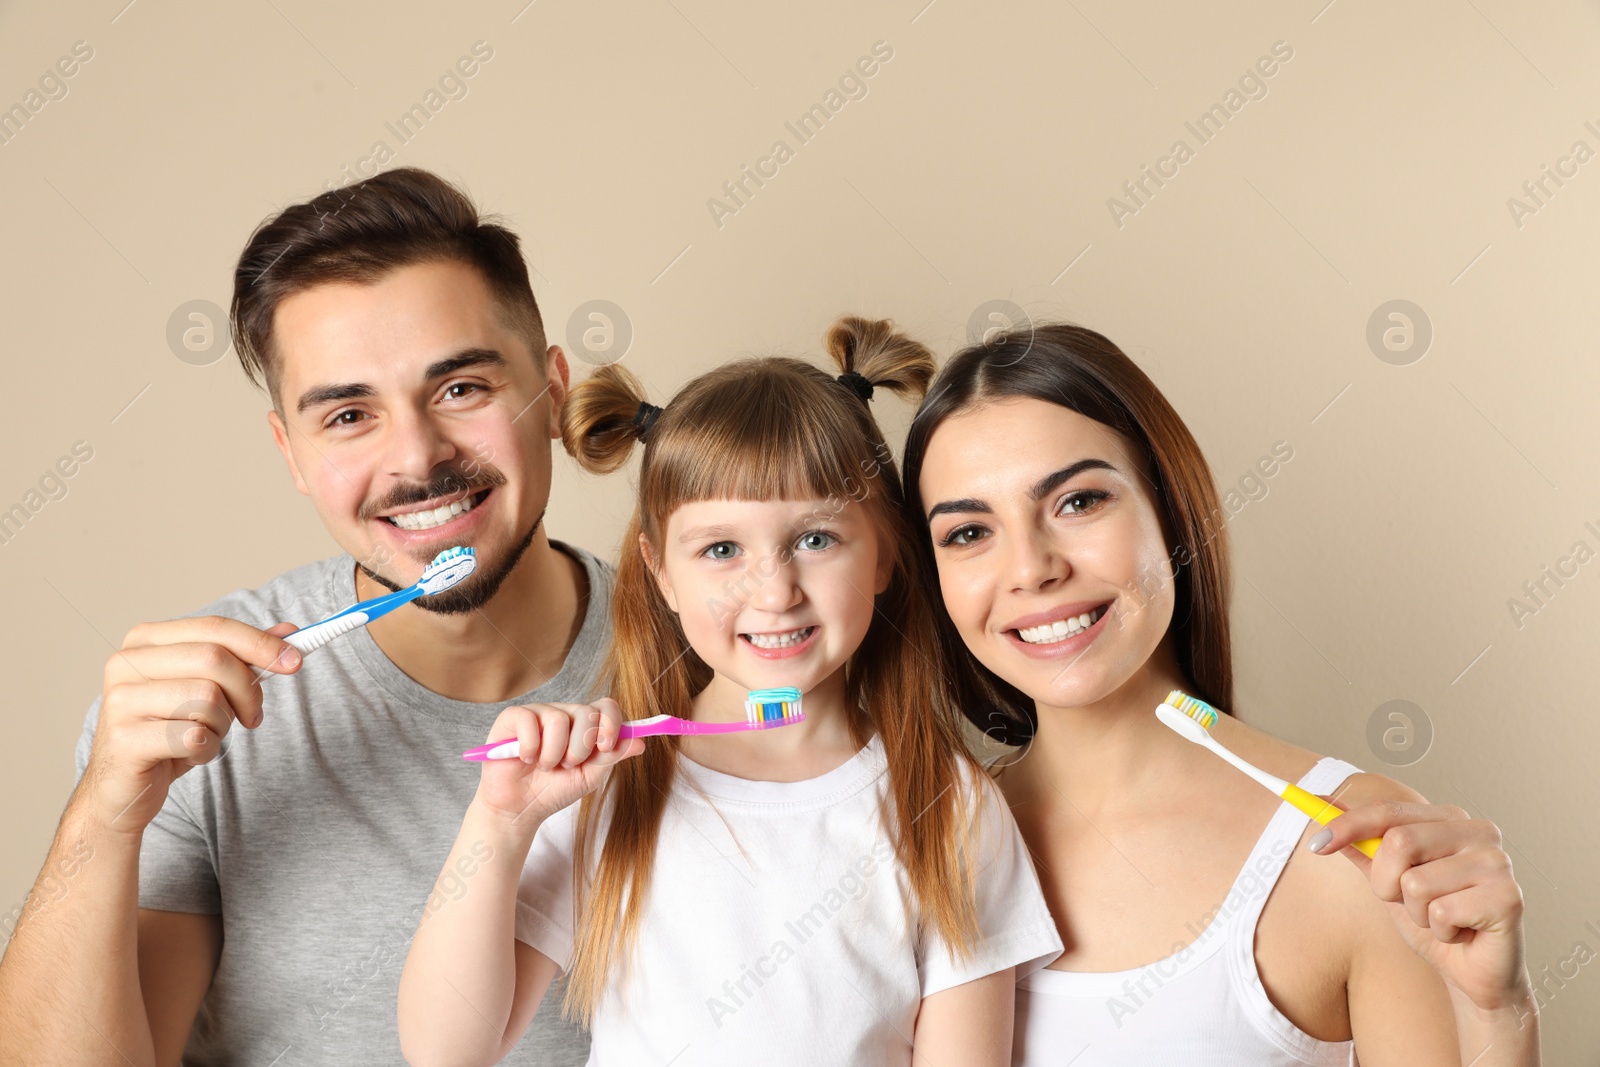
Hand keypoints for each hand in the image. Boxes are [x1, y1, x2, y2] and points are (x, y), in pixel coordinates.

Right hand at [78, 617, 303, 835]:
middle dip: (247, 690)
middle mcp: (126, 662)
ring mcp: (120, 700)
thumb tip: (289, 631)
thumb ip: (243, 657)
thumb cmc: (169, 731)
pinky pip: (194, 736)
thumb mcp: (207, 688)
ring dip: (222, 725)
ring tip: (206, 736)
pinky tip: (189, 754)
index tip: (295, 661)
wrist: (123, 788)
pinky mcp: (124, 739)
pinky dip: (206, 750)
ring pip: (207, 698)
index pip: (215, 628)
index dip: (261, 643)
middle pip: (214, 659)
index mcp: (146, 640)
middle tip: (253, 716)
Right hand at [472, 698, 643, 831]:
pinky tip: (526, 758)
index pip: (607, 707)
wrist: (521, 808)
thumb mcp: (590, 776)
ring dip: (553, 754)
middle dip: (581, 748)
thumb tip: (640, 741)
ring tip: (545, 767)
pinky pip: (529, 722)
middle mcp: (565, 714)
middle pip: (587, 712)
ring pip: (558, 719)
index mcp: (586, 725)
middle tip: (567, 765)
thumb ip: (611, 757)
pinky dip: (530, 748)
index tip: (605, 747)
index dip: (611, 724)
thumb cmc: (555, 789)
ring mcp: (539, 713)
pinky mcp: (513, 717)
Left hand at [1311, 799, 1530, 1012]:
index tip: (1316, 844)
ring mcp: (1497, 862)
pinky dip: (1439, 931)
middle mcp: (1479, 832)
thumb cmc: (1435, 922)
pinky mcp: (1508, 897)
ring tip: (1440, 920)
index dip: (1348, 825)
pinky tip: (1461, 933)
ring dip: (1416, 913)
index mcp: (1450, 819)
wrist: (1474, 974)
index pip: (1389, 810)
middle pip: (1399, 841)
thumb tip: (1324, 807)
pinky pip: (1441, 912)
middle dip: (1385, 883)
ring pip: (1416, 882)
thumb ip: (1363, 846)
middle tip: (1404, 902)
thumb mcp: (1389, 882)